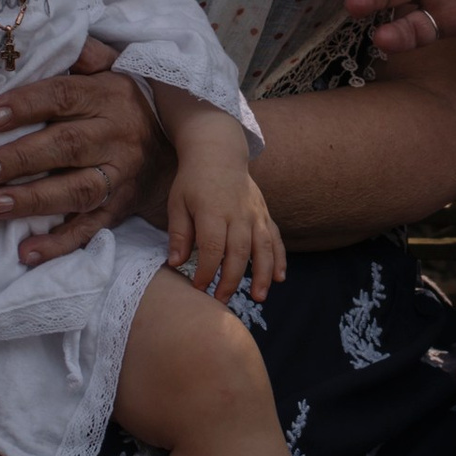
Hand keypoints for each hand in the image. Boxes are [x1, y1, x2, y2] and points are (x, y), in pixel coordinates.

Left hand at [0, 41, 173, 266]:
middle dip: (22, 159)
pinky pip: (90, 228)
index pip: (64, 96)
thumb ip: (84, 54)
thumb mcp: (114, 69)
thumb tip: (50, 36)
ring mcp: (118, 175)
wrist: (177, 148)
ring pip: (77, 190)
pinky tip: (28, 253)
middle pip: (66, 146)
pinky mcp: (118, 208)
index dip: (27, 105)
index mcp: (107, 96)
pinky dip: (60, 244)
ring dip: (36, 200)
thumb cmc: (126, 104)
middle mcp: (115, 136)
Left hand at [169, 146, 285, 305]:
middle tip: (221, 301)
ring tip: (259, 297)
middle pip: (238, 252)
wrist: (218, 154)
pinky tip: (280, 278)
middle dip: (231, 280)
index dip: (206, 271)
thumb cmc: (193, 181)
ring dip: (262, 274)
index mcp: (212, 211)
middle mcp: (237, 214)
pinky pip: (275, 238)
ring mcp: (254, 214)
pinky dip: (280, 258)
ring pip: (263, 248)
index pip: (211, 248)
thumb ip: (179, 234)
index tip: (198, 288)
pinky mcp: (264, 214)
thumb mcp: (177, 203)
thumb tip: (175, 263)